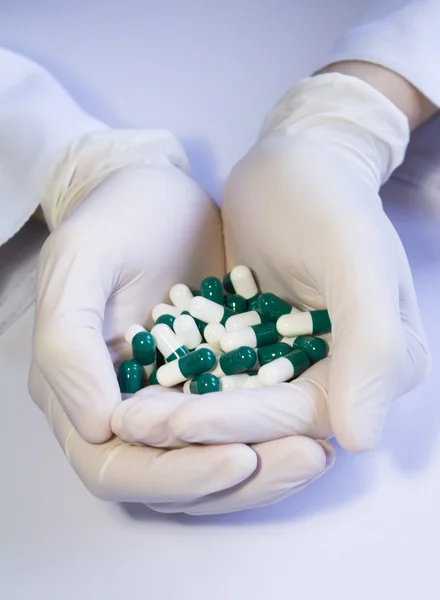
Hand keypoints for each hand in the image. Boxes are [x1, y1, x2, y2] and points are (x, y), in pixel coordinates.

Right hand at [30, 164, 332, 513]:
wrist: (162, 192)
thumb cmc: (115, 219)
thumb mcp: (80, 262)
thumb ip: (68, 344)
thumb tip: (98, 427)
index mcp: (82, 393)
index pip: (117, 468)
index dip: (176, 476)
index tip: (238, 457)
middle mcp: (129, 408)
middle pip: (176, 480)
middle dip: (240, 482)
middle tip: (305, 459)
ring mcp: (177, 397)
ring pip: (215, 459)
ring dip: (269, 468)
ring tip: (320, 450)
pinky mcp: (217, 378)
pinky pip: (246, 422)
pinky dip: (278, 432)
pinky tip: (320, 423)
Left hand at [168, 74, 429, 452]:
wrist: (291, 164)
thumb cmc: (326, 198)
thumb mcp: (355, 258)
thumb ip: (373, 343)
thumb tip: (360, 439)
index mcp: (381, 365)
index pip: (305, 413)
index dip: (243, 423)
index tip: (180, 423)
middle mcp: (345, 374)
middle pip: (269, 416)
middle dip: (204, 423)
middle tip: (136, 423)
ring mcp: (300, 361)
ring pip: (241, 400)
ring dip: (186, 408)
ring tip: (130, 412)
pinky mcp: (264, 345)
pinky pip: (224, 371)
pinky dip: (185, 377)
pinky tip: (140, 379)